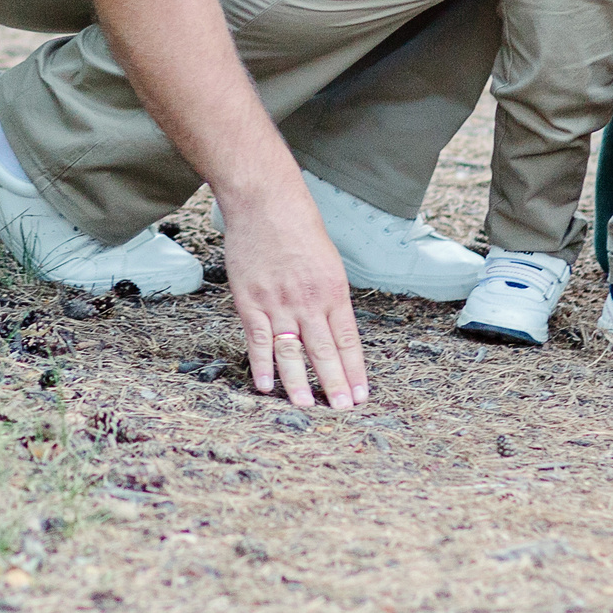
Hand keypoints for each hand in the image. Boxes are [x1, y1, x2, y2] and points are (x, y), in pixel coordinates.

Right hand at [219, 173, 368, 410]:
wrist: (266, 203)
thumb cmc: (299, 226)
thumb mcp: (328, 261)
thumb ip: (330, 297)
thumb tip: (333, 329)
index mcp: (333, 291)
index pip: (348, 340)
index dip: (354, 370)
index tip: (361, 395)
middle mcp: (309, 301)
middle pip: (324, 351)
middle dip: (335, 384)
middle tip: (342, 410)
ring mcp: (278, 303)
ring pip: (292, 352)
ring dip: (300, 383)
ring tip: (308, 407)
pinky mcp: (250, 301)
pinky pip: (258, 340)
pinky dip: (262, 365)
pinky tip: (266, 386)